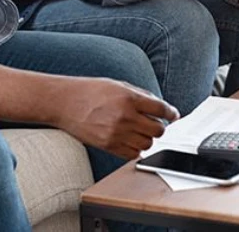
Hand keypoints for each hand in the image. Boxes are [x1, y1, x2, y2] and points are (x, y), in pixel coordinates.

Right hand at [56, 78, 178, 158]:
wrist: (65, 102)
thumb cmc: (90, 90)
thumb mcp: (117, 85)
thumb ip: (140, 95)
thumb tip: (159, 105)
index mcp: (128, 98)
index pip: (161, 109)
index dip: (171, 113)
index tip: (173, 115)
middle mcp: (124, 116)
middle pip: (158, 130)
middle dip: (160, 126)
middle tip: (155, 122)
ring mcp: (116, 133)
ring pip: (147, 144)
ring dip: (148, 138)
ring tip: (140, 131)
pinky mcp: (108, 146)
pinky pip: (132, 154)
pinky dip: (136, 149)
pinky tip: (131, 140)